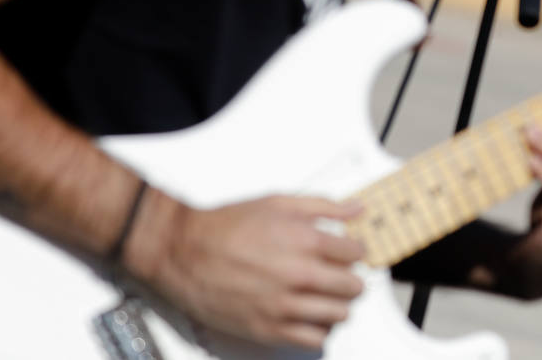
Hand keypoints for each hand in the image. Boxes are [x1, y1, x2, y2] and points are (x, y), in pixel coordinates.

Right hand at [127, 191, 365, 348]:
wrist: (185, 251)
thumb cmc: (228, 226)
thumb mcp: (278, 202)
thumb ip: (323, 206)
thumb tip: (356, 209)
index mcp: (305, 241)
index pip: (355, 253)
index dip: (355, 252)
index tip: (350, 253)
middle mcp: (299, 275)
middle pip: (352, 287)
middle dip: (351, 279)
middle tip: (341, 275)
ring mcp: (283, 306)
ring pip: (338, 315)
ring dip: (338, 305)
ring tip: (326, 296)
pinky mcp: (267, 330)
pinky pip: (313, 340)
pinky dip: (318, 330)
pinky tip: (310, 316)